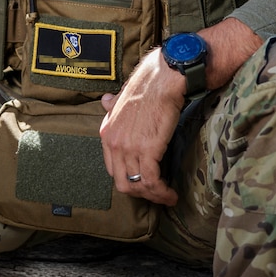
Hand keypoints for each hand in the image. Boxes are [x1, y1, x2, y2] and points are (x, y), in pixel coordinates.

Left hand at [99, 49, 184, 206]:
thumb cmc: (147, 86)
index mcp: (106, 133)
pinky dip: (162, 192)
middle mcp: (113, 143)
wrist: (162, 79)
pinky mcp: (147, 150)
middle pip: (122, 182)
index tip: (142, 183)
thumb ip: (113, 105)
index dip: (128, 180)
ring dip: (154, 196)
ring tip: (167, 197)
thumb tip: (105, 101)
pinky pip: (152, 181)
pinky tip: (171, 194)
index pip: (112, 169)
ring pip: (138, 185)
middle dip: (140, 193)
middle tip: (155, 194)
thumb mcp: (122, 96)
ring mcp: (128, 148)